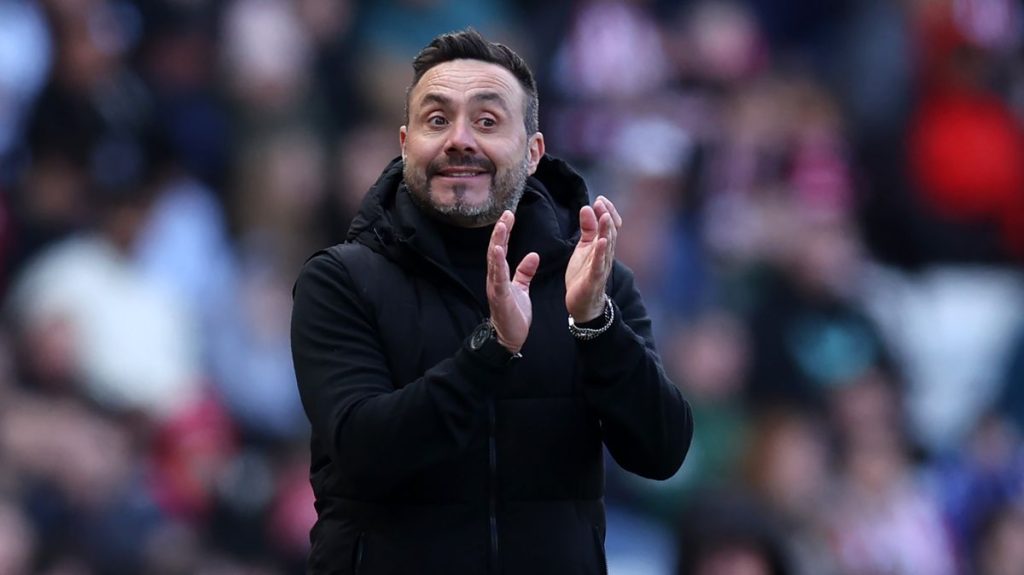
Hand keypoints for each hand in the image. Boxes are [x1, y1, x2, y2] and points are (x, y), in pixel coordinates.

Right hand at [487, 210, 539, 353]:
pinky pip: (498, 277)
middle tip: (505, 214)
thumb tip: (533, 255)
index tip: (509, 214)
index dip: (504, 231)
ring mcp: (495, 287)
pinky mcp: (499, 296)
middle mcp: (495, 278)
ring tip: (501, 226)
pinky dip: (497, 263)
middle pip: (495, 249)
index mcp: (500, 275)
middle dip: (500, 231)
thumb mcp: (521, 289)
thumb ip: (525, 272)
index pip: (501, 248)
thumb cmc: (513, 314)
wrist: (508, 338)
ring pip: (494, 261)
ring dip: (497, 242)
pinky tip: (497, 250)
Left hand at [566, 196, 621, 321]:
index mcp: (602, 246)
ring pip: (607, 246)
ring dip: (606, 230)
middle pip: (610, 233)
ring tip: (604, 216)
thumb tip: (587, 208)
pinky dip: (601, 253)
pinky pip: (599, 265)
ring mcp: (601, 267)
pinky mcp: (594, 279)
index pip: (610, 226)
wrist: (582, 303)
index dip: (607, 212)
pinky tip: (601, 242)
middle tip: (600, 202)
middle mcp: (605, 255)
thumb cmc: (584, 274)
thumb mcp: (583, 247)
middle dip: (606, 216)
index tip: (600, 199)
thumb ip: (587, 228)